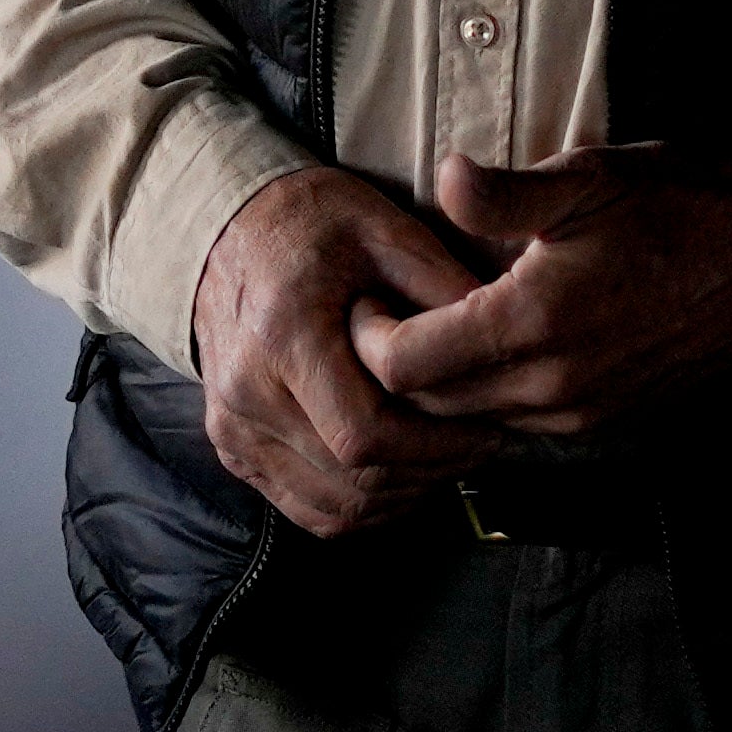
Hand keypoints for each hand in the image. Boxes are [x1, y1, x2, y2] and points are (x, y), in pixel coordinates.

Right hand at [195, 167, 515, 535]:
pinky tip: (404, 472)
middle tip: (484, 445)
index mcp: (283, 335)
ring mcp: (232, 428)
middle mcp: (246, 393)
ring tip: (451, 457)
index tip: (488, 429)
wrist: (227, 233)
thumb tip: (504, 336)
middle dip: (431, 471)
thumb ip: (439, 284)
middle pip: (352, 478)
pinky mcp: (233, 448)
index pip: (364, 434)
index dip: (436, 446)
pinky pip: (306, 507)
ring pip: (333, 506)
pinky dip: (362, 504)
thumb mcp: (384, 228)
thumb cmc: (313, 223)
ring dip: (404, 495)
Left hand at [349, 148, 731, 442]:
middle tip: (388, 314)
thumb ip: (504, 193)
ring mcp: (578, 412)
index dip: (369, 335)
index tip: (369, 298)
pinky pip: (517, 424)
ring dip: (443, 388)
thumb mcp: (588, 177)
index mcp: (532, 322)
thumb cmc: (677, 204)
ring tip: (439, 330)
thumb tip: (443, 179)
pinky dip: (491, 397)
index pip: (403, 365)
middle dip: (395, 366)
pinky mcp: (602, 420)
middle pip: (426, 406)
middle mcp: (549, 384)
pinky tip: (499, 349)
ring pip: (470, 421)